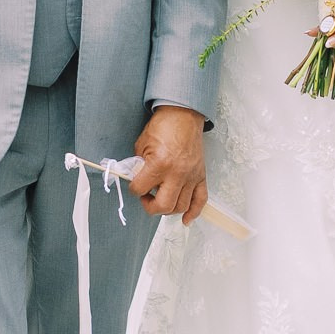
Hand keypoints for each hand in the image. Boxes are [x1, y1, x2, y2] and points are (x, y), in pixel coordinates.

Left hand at [129, 106, 207, 225]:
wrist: (183, 115)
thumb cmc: (163, 126)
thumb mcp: (142, 144)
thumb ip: (137, 165)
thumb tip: (135, 179)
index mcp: (160, 164)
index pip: (140, 189)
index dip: (134, 189)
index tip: (134, 185)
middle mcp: (177, 173)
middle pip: (163, 206)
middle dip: (150, 206)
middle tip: (146, 198)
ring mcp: (191, 176)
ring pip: (180, 206)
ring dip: (168, 209)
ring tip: (161, 200)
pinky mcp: (200, 176)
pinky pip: (200, 200)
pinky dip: (194, 212)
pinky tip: (186, 219)